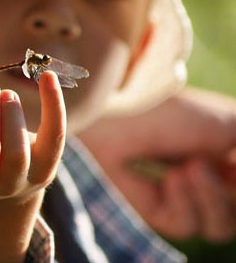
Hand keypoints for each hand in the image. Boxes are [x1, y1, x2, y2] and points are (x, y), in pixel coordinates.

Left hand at [78, 87, 235, 242]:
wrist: (118, 118)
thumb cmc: (172, 114)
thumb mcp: (229, 125)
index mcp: (218, 150)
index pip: (235, 183)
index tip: (231, 165)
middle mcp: (202, 173)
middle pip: (232, 211)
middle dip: (227, 193)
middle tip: (203, 164)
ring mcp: (179, 193)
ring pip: (220, 227)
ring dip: (214, 199)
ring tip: (190, 168)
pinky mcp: (154, 210)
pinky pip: (186, 226)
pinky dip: (184, 203)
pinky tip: (171, 179)